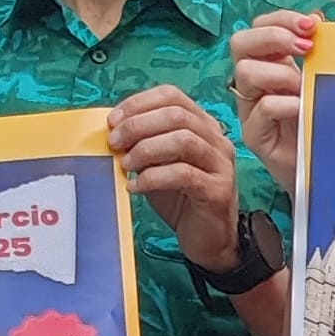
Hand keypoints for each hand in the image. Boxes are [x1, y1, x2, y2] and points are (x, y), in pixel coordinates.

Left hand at [109, 82, 243, 265]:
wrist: (208, 239)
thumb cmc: (181, 200)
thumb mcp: (158, 163)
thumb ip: (143, 143)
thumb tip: (114, 130)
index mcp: (202, 125)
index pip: (172, 96)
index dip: (139, 103)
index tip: (113, 121)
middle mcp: (217, 139)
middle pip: (176, 114)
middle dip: (137, 126)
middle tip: (114, 143)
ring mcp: (221, 164)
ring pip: (183, 140)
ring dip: (146, 149)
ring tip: (125, 164)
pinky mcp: (218, 190)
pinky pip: (183, 174)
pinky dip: (153, 178)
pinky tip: (135, 187)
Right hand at [228, 10, 318, 191]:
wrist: (324, 172)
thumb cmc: (321, 127)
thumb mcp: (324, 82)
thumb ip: (319, 53)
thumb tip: (318, 20)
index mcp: (270, 64)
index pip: (261, 27)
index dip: (282, 20)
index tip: (312, 25)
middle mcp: (255, 83)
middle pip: (241, 43)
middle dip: (273, 37)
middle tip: (304, 47)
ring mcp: (251, 108)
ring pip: (246, 73)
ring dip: (281, 73)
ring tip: (305, 87)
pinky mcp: (255, 135)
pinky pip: (262, 108)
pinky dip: (284, 102)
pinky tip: (302, 107)